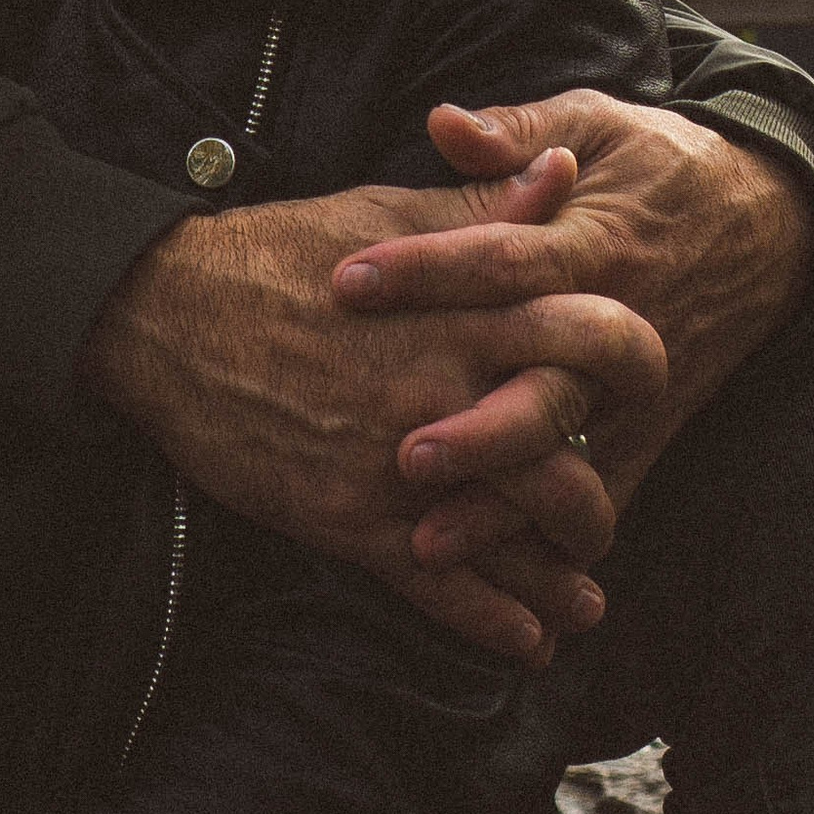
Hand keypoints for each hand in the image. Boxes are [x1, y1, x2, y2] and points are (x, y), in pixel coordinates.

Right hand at [79, 150, 665, 668]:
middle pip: (570, 451)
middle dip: (602, 492)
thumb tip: (566, 169)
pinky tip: (531, 644)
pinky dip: (497, 624)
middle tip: (605, 507)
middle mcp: (446, 386)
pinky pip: (445, 588)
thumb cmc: (281, 253)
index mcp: (464, 305)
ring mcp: (403, 460)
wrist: (169, 316)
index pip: (592, 331)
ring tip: (584, 595)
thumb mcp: (387, 212)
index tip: (644, 378)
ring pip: (519, 532)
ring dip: (564, 573)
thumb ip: (483, 204)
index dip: (635, 356)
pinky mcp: (355, 520)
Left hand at [338, 93, 813, 569]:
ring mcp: (636, 393)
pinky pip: (598, 497)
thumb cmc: (656, 165)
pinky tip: (484, 580)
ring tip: (423, 539)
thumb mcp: (594, 122)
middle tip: (402, 452)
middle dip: (477, 428)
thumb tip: (442, 122)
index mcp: (593, 241)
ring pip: (567, 461)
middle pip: (545, 386)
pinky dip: (545, 544)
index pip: (501, 259)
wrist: (764, 228)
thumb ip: (517, 131)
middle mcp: (617, 325)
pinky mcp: (646, 434)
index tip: (347, 281)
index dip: (425, 268)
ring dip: (499, 507)